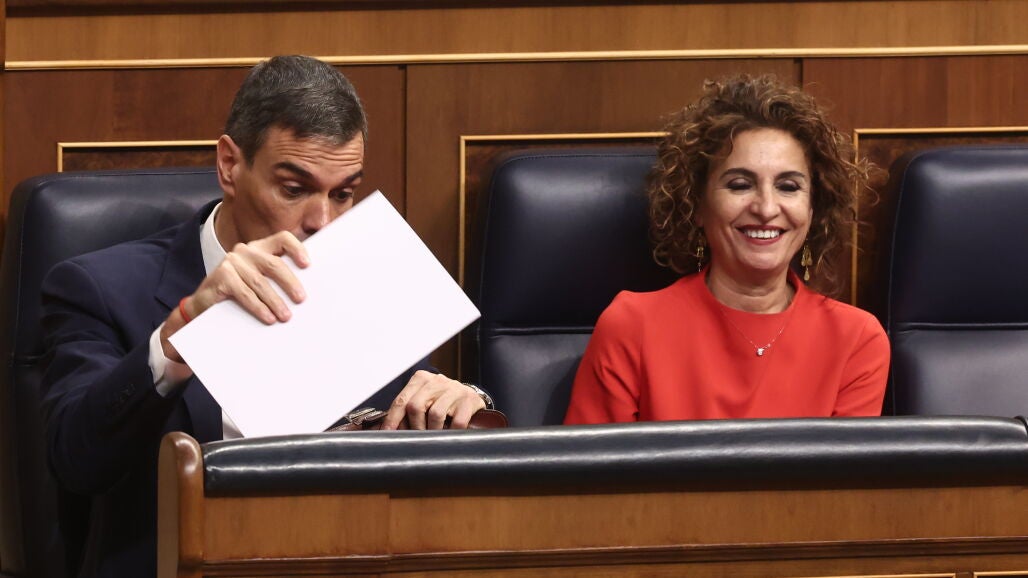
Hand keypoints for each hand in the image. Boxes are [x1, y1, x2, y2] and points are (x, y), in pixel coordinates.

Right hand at [161, 231, 309, 361]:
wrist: (204, 304)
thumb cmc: (238, 292)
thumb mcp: (259, 280)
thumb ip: (277, 277)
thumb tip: (304, 290)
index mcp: (259, 248)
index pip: (282, 239)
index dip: (297, 248)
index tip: (308, 265)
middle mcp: (245, 251)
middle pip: (274, 264)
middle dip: (290, 283)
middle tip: (301, 299)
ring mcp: (232, 262)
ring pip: (260, 282)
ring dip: (275, 301)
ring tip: (285, 316)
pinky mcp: (222, 276)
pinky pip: (245, 293)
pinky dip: (258, 307)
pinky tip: (268, 318)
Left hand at [381, 370, 485, 429]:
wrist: (470, 397)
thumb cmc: (441, 401)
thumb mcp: (423, 399)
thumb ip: (406, 410)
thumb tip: (388, 430)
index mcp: (421, 379)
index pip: (402, 400)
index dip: (392, 419)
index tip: (387, 433)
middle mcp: (437, 381)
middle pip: (416, 406)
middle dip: (414, 427)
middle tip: (417, 438)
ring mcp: (454, 389)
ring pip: (435, 414)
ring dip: (432, 431)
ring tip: (433, 436)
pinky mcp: (469, 400)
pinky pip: (457, 422)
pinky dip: (451, 432)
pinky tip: (449, 433)